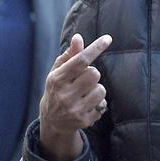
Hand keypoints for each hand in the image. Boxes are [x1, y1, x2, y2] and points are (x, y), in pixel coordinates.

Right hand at [38, 33, 111, 160]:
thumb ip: (70, 55)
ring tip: (86, 93)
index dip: (95, 48)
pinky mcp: (84, 120)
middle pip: (94, 74)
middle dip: (92, 74)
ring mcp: (74, 109)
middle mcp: (65, 94)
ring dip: (96, 89)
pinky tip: (87, 105)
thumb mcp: (58, 72)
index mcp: (57, 79)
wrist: (52, 121)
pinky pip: (103, 105)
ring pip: (101, 89)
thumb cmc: (57, 90)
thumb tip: (78, 38)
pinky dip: (98, 103)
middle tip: (83, 80)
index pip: (80, 60)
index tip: (107, 39)